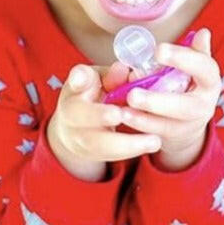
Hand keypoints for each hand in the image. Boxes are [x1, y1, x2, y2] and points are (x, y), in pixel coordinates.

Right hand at [48, 63, 162, 169]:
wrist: (74, 125)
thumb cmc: (92, 92)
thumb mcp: (101, 78)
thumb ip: (112, 75)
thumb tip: (124, 69)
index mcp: (75, 88)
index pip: (74, 81)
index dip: (78, 79)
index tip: (83, 79)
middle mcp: (69, 113)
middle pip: (79, 115)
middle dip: (99, 115)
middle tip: (120, 114)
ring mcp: (77, 136)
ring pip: (97, 144)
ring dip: (126, 143)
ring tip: (154, 140)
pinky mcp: (90, 153)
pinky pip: (110, 155)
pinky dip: (131, 150)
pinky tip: (152, 143)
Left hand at [120, 28, 220, 166]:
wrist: (189, 121)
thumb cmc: (187, 83)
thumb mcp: (193, 67)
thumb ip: (192, 52)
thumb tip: (203, 32)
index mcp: (210, 81)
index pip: (203, 68)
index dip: (182, 58)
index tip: (158, 50)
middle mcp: (204, 105)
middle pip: (185, 106)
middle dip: (158, 101)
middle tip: (133, 94)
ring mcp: (189, 125)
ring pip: (168, 125)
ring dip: (143, 118)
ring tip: (122, 110)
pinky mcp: (174, 138)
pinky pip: (156, 134)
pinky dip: (139, 127)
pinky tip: (124, 118)